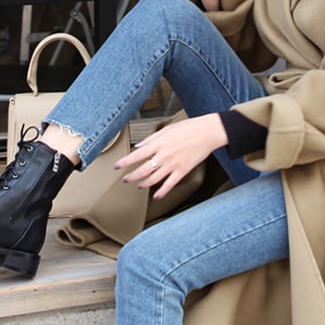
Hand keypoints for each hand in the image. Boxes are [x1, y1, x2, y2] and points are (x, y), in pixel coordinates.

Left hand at [113, 114, 228, 199]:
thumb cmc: (188, 128)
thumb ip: (151, 139)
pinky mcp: (182, 171)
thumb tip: (139, 146)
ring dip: (143, 184)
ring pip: (153, 179)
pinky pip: (169, 185)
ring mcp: (172, 165)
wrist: (207, 132)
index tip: (117, 166)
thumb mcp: (166, 129)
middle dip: (131, 177)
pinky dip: (161, 192)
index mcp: (158, 144)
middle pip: (142, 170)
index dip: (125, 162)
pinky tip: (156, 196)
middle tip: (126, 179)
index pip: (136, 155)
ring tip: (139, 186)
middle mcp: (163, 156)